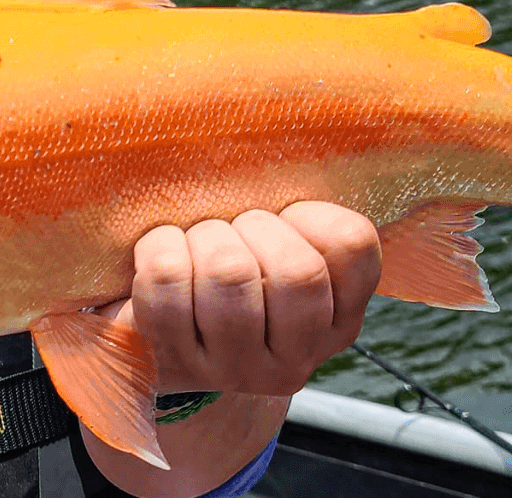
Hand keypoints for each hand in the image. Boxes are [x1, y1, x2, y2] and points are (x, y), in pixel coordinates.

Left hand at [111, 202, 380, 394]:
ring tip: (194, 242)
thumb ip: (293, 218)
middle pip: (297, 272)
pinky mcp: (177, 366)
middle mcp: (299, 356)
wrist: (163, 350)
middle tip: (229, 228)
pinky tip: (160, 256)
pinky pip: (166, 287)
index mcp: (338, 318)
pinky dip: (158, 252)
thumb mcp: (276, 253)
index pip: (353, 247)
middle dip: (252, 227)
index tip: (280, 214)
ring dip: (203, 239)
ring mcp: (237, 370)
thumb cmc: (225, 279)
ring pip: (229, 276)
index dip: (311, 214)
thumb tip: (279, 141)